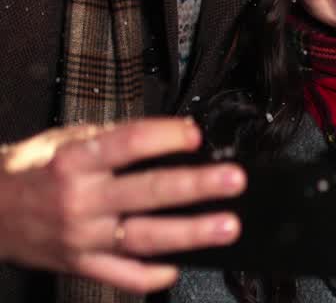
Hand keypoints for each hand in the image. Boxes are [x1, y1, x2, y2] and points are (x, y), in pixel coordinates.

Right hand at [0, 118, 245, 293]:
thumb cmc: (29, 172)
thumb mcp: (63, 141)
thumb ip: (111, 139)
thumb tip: (169, 133)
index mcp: (74, 162)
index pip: (127, 144)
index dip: (164, 137)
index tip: (195, 134)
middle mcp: (80, 200)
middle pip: (146, 192)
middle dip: (195, 186)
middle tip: (233, 180)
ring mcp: (81, 237)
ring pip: (143, 236)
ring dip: (190, 232)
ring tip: (226, 226)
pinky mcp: (80, 264)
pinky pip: (121, 275)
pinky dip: (150, 275)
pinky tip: (177, 268)